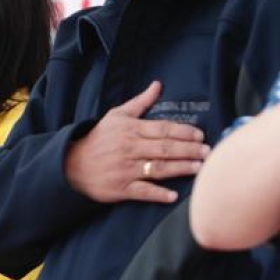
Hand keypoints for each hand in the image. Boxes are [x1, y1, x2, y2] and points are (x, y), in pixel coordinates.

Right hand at [64, 81, 210, 203]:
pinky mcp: (121, 188)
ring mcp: (126, 169)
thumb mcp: (116, 115)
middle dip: (188, 150)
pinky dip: (157, 193)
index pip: (162, 129)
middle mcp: (129, 148)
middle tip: (207, 152)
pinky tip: (173, 195)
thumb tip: (158, 85)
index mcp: (130, 129)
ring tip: (199, 168)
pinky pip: (143, 191)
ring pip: (158, 168)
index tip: (200, 135)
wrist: (72, 165)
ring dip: (180, 169)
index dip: (182, 132)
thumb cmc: (98, 139)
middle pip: (164, 148)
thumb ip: (140, 102)